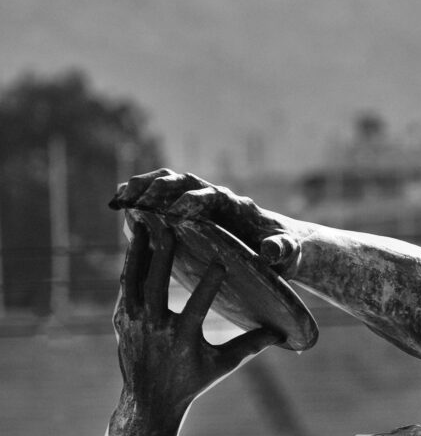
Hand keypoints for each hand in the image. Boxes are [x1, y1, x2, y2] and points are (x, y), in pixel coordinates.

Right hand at [110, 168, 302, 277]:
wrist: (280, 244)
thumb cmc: (285, 251)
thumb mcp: (288, 254)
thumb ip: (281, 251)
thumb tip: (269, 252)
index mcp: (237, 206)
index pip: (212, 196)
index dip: (193, 202)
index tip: (175, 215)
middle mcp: (215, 196)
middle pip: (184, 181)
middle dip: (160, 190)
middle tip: (136, 204)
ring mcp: (199, 198)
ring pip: (167, 182)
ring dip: (142, 187)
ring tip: (119, 200)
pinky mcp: (186, 206)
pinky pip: (158, 194)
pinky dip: (138, 194)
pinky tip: (118, 203)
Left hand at [114, 218, 282, 420]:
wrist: (150, 401)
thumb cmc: (192, 381)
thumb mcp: (224, 365)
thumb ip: (250, 345)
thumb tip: (280, 332)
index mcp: (182, 339)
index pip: (197, 306)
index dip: (210, 283)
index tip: (221, 261)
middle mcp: (155, 328)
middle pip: (155, 284)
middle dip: (162, 254)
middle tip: (168, 227)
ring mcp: (134, 323)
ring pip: (133, 280)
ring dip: (137, 251)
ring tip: (141, 225)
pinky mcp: (122, 320)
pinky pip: (125, 287)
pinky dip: (130, 265)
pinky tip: (136, 247)